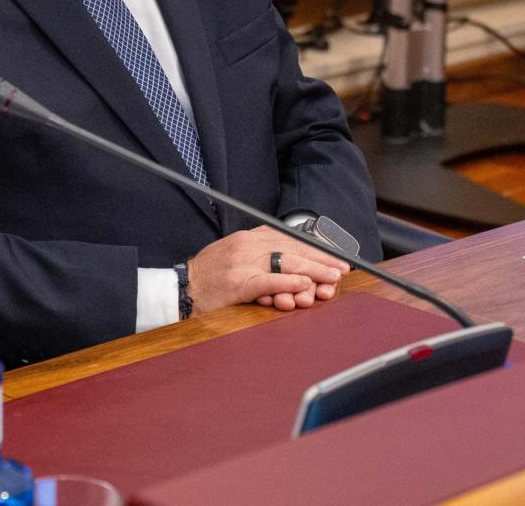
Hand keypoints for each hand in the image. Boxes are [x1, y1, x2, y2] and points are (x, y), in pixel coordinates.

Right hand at [187, 225, 348, 313]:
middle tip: (342, 268)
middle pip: (292, 248)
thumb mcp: (233, 253)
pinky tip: (305, 285)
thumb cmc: (208, 275)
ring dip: (313, 271)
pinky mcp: (238, 283)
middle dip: (321, 259)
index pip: (288, 238)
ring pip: (286, 262)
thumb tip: (288, 256)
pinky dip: (289, 282)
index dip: (314, 248)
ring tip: (332, 278)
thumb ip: (258, 252)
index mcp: (247, 237)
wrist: (182, 288)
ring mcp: (242, 263)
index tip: (332, 256)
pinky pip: (269, 280)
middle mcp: (247, 246)